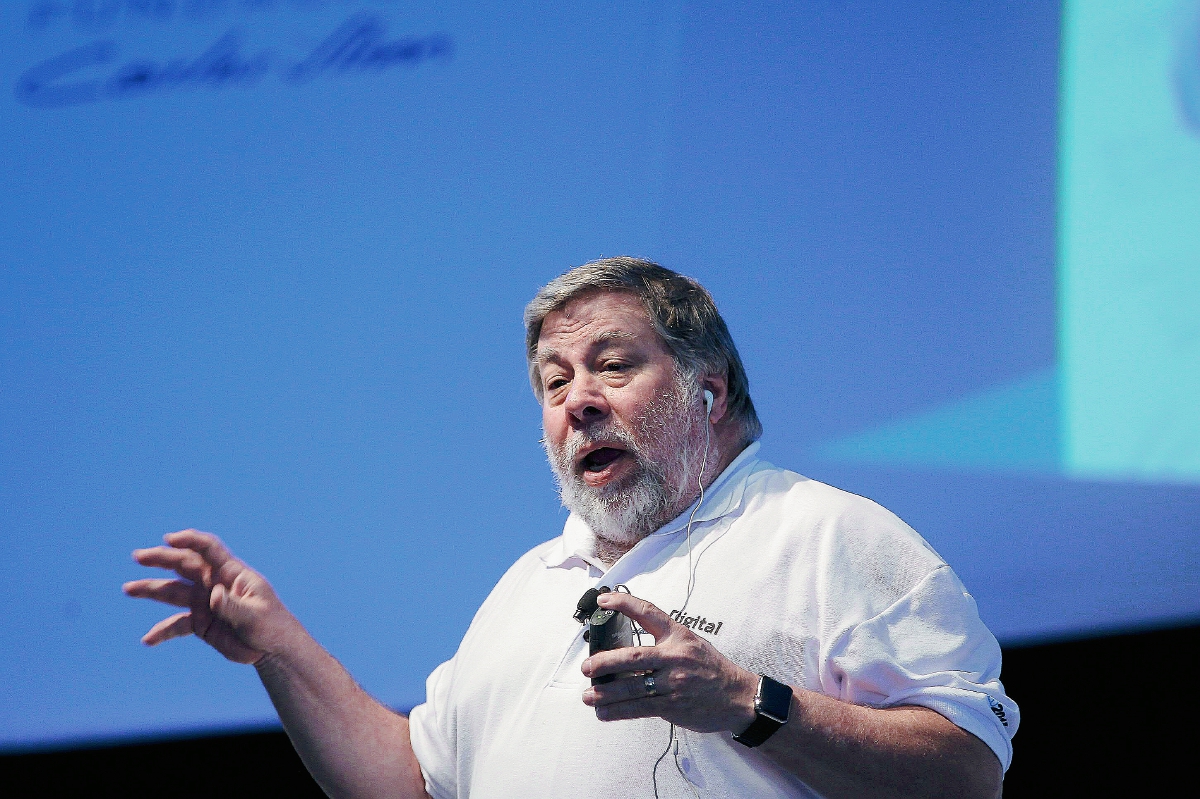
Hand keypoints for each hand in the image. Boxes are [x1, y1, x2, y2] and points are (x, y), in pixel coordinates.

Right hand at [123, 529, 298, 664]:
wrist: (272, 649)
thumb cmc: (271, 626)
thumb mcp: (255, 616)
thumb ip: (233, 606)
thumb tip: (213, 595)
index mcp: (231, 573)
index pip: (209, 549)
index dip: (190, 540)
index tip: (170, 539)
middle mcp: (214, 583)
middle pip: (184, 565)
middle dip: (161, 559)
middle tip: (138, 556)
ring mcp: (204, 602)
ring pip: (173, 592)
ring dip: (151, 590)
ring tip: (128, 589)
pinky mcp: (200, 623)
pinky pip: (176, 624)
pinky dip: (162, 631)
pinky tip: (148, 639)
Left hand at [580, 592, 759, 733]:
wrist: (737, 696)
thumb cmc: (711, 668)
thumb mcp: (691, 642)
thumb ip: (664, 640)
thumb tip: (628, 643)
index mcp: (678, 635)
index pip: (648, 612)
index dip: (624, 603)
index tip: (604, 600)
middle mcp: (674, 657)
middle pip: (632, 656)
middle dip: (604, 662)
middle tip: (586, 666)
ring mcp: (673, 683)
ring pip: (631, 687)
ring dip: (605, 692)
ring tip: (588, 694)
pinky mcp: (671, 706)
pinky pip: (638, 708)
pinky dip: (617, 711)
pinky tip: (603, 712)